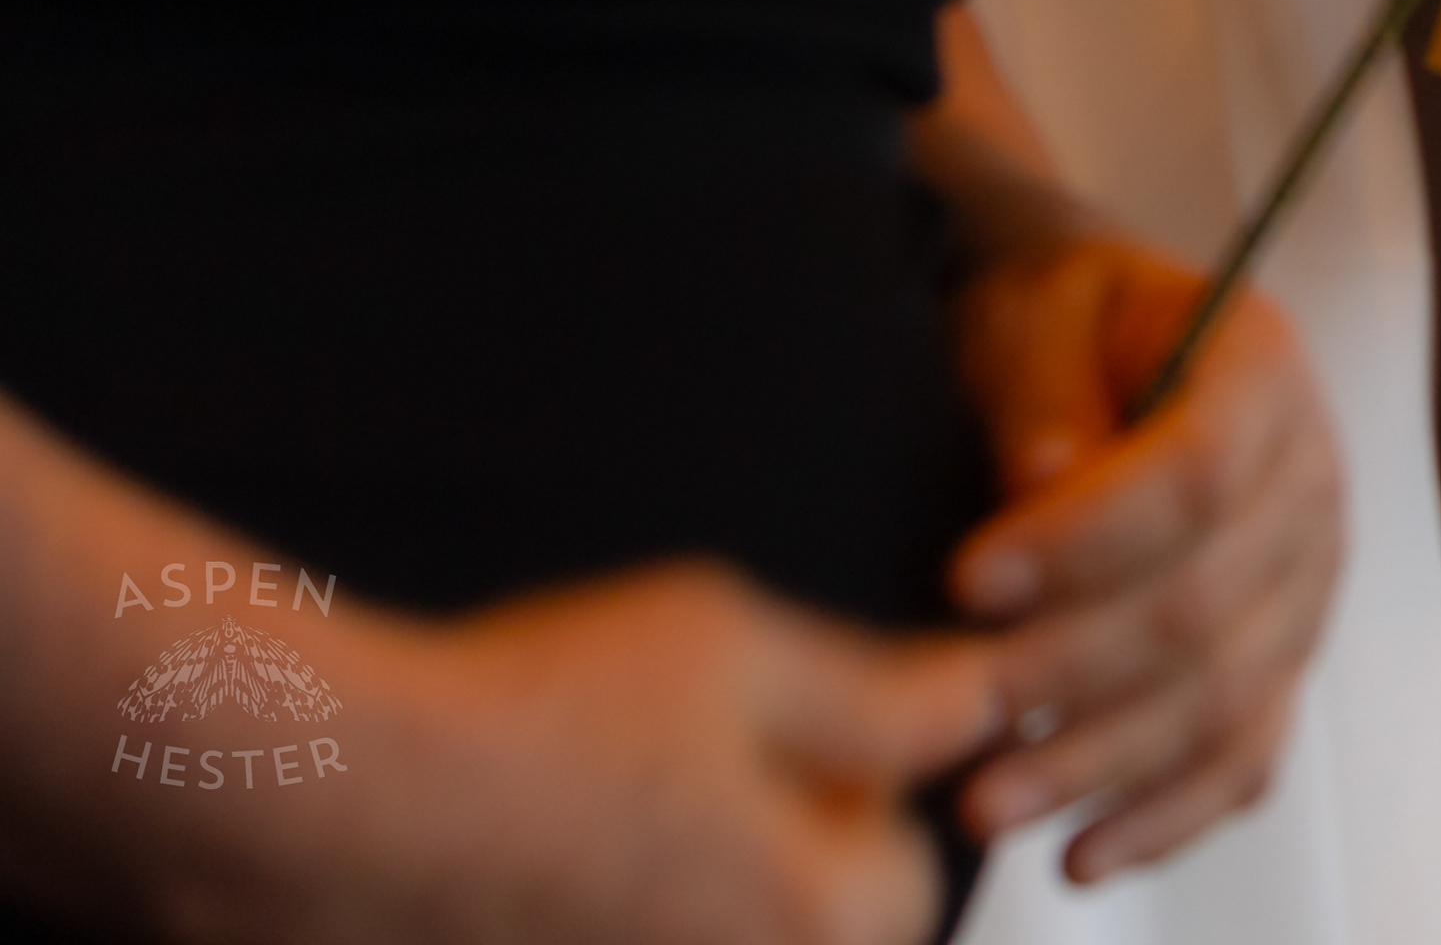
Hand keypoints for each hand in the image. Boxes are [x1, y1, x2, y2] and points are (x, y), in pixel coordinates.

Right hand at [133, 563, 1000, 944]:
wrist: (329, 801)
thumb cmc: (527, 711)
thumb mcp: (736, 651)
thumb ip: (879, 693)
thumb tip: (986, 705)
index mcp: (813, 910)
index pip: (911, 872)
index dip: (859, 788)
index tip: (788, 739)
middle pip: (825, 923)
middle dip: (790, 853)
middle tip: (688, 775)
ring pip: (730, 932)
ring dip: (707, 886)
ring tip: (615, 814)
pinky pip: (641, 937)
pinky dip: (626, 907)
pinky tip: (566, 853)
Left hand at [944, 237, 1346, 880]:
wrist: (1105, 346)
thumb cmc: (1069, 324)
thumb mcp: (1040, 312)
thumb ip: (1043, 386)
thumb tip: (1045, 480)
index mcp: (1263, 373)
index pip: (1200, 473)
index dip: (1087, 539)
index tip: (969, 579)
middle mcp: (1308, 481)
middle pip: (1208, 603)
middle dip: (1072, 670)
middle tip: (960, 711)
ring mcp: (1307, 580)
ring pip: (1224, 698)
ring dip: (1104, 764)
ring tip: (989, 801)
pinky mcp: (1281, 656)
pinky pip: (1248, 755)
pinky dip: (1169, 817)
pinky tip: (1083, 853)